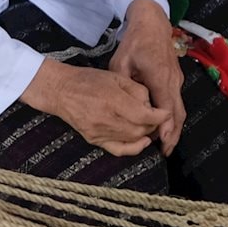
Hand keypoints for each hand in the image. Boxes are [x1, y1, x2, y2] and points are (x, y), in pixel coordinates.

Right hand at [21, 56, 161, 157]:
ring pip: (132, 139)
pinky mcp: (94, 140)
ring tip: (150, 124)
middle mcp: (106, 119)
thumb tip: (152, 106)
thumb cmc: (89, 80)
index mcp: (112, 101)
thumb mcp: (117, 77)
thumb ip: (137, 91)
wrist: (61, 91)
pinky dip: (133, 148)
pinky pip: (118, 150)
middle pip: (140, 129)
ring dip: (146, 133)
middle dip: (154, 124)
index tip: (166, 113)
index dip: (160, 116)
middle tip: (158, 117)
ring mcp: (99, 132)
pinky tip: (142, 141)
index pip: (144, 115)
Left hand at [111, 0, 186, 152]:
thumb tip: (120, 105)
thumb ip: (121, 85)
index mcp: (159, 78)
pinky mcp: (175, 79)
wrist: (152, 23)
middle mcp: (172, 81)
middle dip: (174, 134)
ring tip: (166, 143)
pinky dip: (172, 116)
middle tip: (166, 152)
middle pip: (178, 113)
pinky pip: (177, 101)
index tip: (162, 145)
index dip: (166, 129)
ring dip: (174, 127)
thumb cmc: (136, 42)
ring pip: (179, 108)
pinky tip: (163, 125)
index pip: (166, 109)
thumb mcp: (121, 62)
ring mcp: (176, 80)